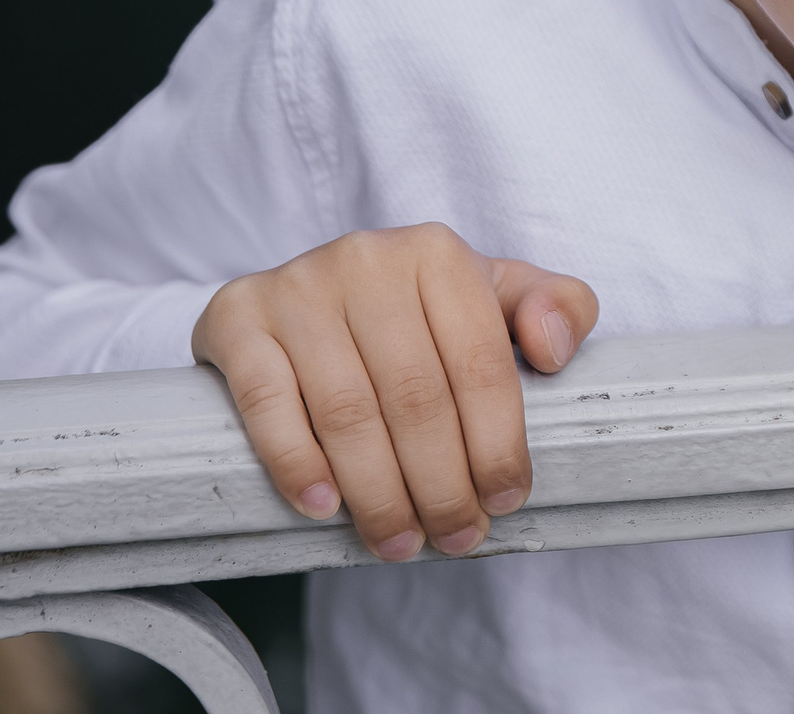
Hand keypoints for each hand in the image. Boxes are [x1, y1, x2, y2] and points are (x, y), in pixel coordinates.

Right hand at [191, 223, 598, 560]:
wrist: (305, 293)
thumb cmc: (416, 312)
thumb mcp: (494, 295)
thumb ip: (557, 306)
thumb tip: (552, 348)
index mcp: (436, 252)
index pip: (479, 362)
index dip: (498, 442)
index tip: (506, 500)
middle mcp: (365, 259)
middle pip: (415, 396)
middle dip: (442, 483)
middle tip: (455, 538)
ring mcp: (296, 286)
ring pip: (347, 410)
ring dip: (378, 493)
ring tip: (399, 542)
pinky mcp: (237, 316)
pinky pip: (267, 402)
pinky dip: (297, 462)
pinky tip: (325, 507)